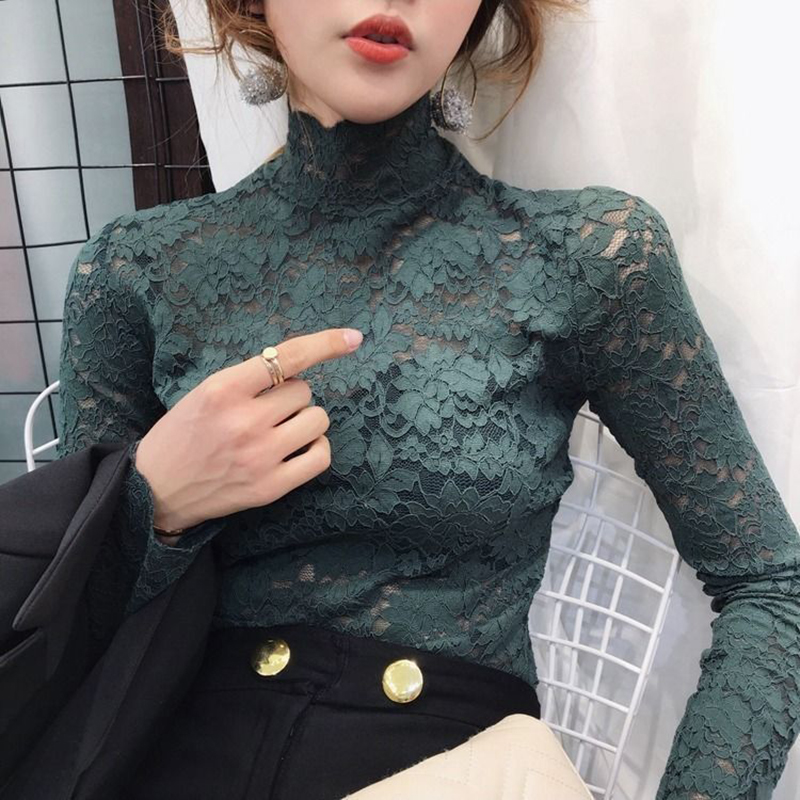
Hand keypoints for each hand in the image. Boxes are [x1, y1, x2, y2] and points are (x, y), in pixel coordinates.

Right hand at [133, 327, 362, 538]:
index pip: (287, 357)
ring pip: (317, 419)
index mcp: (223, 389)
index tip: (353, 337)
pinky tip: (298, 449)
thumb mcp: (205, 392)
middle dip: (291, 397)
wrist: (155, 489)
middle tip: (266, 411)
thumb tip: (300, 367)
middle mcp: (244, 421)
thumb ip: (248, 380)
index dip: (325, 344)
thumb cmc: (183, 434)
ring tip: (279, 430)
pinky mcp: (271, 487)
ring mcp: (260, 456)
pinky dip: (316, 448)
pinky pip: (321, 456)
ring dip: (305, 421)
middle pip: (304, 391)